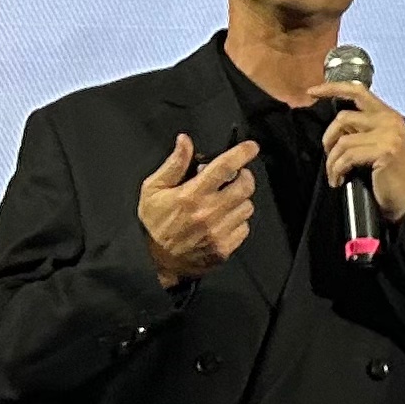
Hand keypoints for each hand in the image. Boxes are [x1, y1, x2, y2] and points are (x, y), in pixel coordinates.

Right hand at [139, 132, 258, 285]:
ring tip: (225, 201)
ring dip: (240, 200)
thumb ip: (174, 164)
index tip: (251, 147)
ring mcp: (218, 232)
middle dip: (244, 177)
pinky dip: (238, 221)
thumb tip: (185, 141)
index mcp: (191, 195)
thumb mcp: (153, 189)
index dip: (241, 153)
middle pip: (245, 187)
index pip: (224, 167)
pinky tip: (223, 220)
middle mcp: (209, 213)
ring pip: (247, 207)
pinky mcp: (224, 248)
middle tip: (235, 177)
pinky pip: (244, 228)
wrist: (155, 261)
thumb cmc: (153, 223)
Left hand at [307, 84, 404, 220]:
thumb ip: (361, 128)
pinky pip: (347, 156)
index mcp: (388, 115)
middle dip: (328, 138)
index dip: (332, 88)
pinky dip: (337, 169)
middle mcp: (390, 120)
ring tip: (334, 173)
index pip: (358, 91)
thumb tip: (335, 124)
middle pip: (343, 117)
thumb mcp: (376, 143)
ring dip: (332, 160)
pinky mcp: (385, 151)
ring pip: (343, 140)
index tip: (312, 92)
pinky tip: (339, 179)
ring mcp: (389, 135)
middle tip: (329, 155)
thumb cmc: (387, 175)